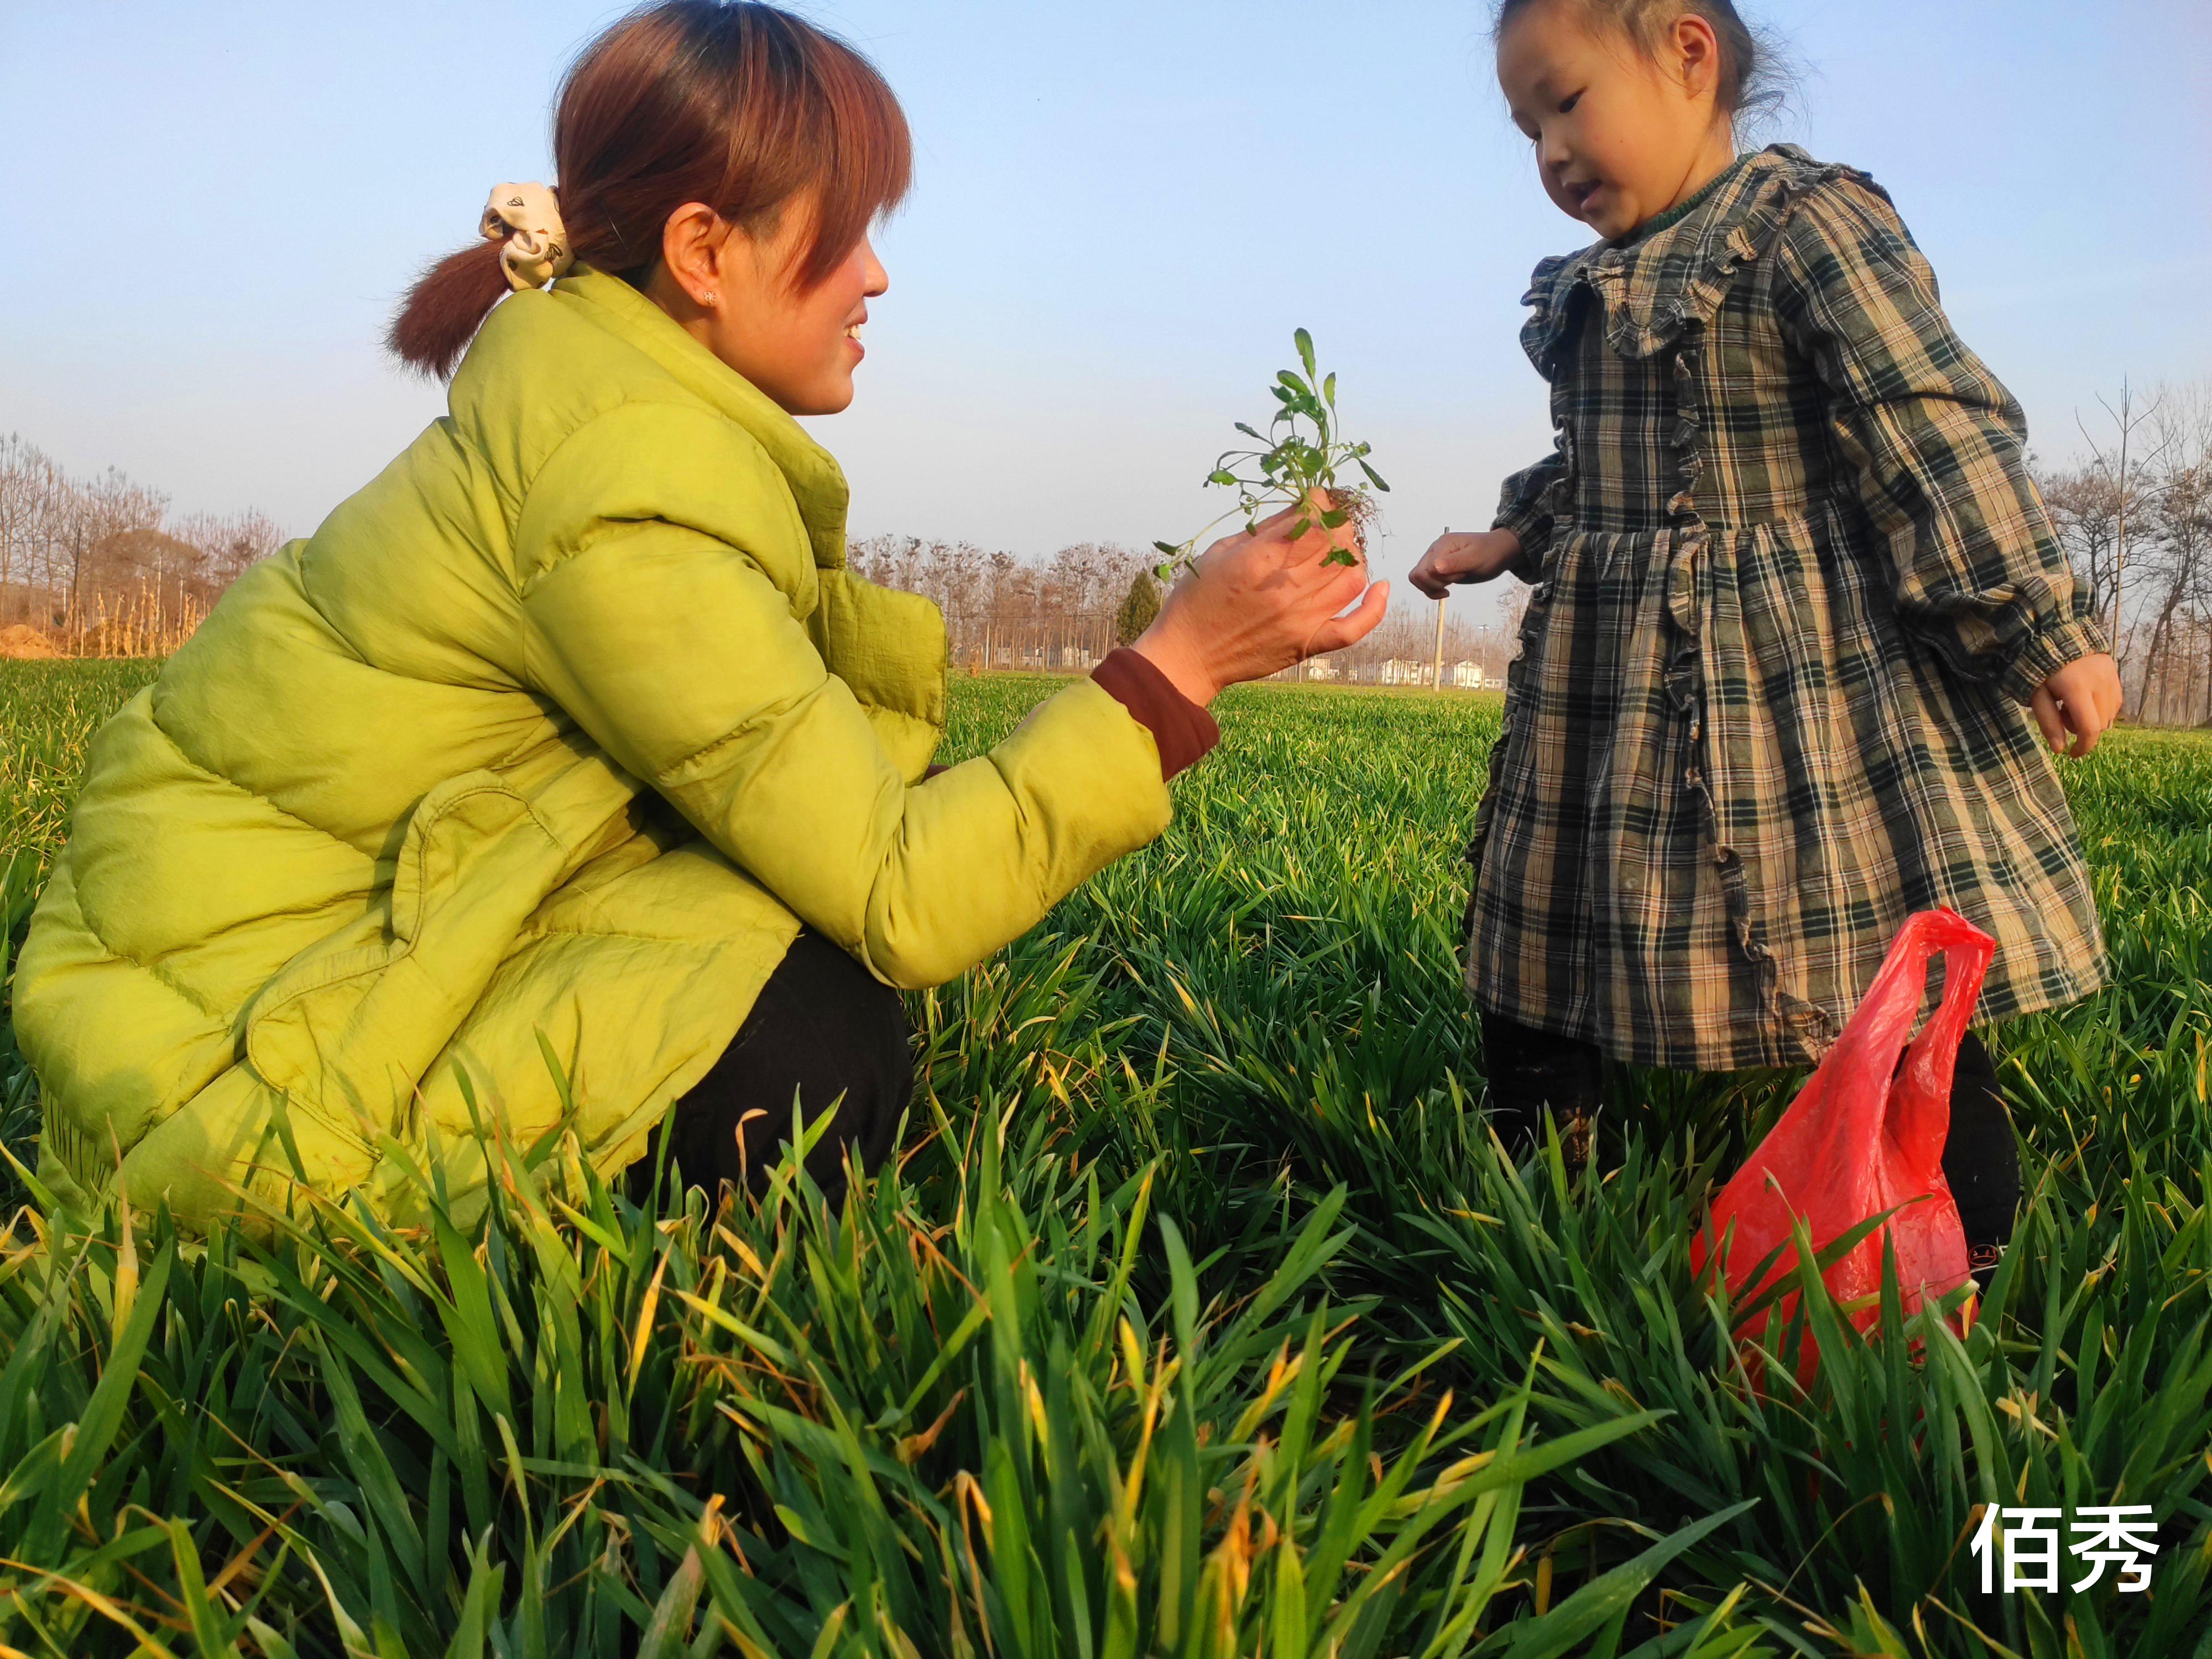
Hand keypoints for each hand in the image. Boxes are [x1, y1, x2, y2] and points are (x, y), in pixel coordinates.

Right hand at [1132, 492, 1388, 704]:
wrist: (1187, 656)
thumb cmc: (1195, 599)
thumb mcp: (1220, 552)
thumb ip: (1264, 529)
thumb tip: (1302, 507)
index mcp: (1258, 561)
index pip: (1313, 521)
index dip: (1322, 503)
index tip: (1317, 499)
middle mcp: (1285, 589)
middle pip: (1338, 544)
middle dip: (1338, 524)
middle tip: (1327, 522)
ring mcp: (1300, 620)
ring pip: (1353, 578)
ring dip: (1354, 557)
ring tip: (1340, 551)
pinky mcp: (1308, 644)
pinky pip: (1355, 627)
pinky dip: (1375, 606)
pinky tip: (1380, 587)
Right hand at [1409, 529, 1522, 598]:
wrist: (1498, 551)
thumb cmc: (1489, 552)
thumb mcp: (1475, 558)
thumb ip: (1455, 563)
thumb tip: (1435, 568)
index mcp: (1442, 545)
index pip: (1426, 570)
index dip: (1440, 580)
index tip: (1460, 576)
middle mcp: (1435, 551)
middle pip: (1418, 575)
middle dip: (1435, 585)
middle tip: (1455, 581)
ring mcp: (1435, 560)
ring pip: (1418, 579)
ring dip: (1433, 588)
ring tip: (1450, 587)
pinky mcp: (1439, 569)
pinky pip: (1425, 582)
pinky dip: (1433, 590)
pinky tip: (1447, 591)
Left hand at [2030, 652, 2122, 757]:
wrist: (2055, 636)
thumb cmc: (2040, 669)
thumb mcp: (2037, 696)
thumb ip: (2048, 723)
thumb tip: (2060, 750)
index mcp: (2077, 688)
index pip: (2090, 728)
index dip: (2084, 746)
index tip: (2072, 754)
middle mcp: (2099, 682)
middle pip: (2100, 724)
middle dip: (2082, 728)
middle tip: (2062, 714)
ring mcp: (2111, 676)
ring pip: (2109, 715)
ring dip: (2092, 718)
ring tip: (2072, 703)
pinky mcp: (2115, 672)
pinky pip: (2114, 702)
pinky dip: (2100, 707)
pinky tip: (2085, 696)